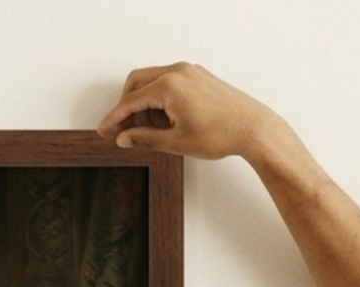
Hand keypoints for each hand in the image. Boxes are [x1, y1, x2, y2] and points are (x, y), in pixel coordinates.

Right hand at [96, 63, 286, 161]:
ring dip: (147, 103)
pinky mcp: (199, 76)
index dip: (114, 118)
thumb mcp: (176, 142)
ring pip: (153, 81)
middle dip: (128, 106)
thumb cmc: (221, 134)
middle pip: (136, 83)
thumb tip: (124, 138)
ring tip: (160, 130)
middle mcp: (177, 72)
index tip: (105, 130)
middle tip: (126, 129)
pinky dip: (163, 98)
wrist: (254, 128)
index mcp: (169, 86)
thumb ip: (145, 139)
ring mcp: (190, 71)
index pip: (130, 101)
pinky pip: (170, 82)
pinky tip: (171, 120)